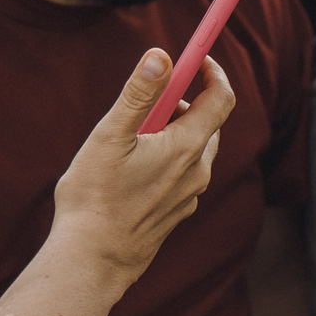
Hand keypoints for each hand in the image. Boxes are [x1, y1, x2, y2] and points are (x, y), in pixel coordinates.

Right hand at [47, 48, 234, 287]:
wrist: (93, 260)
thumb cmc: (96, 197)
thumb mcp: (111, 136)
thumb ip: (139, 93)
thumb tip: (162, 56)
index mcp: (187, 148)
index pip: (221, 98)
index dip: (212, 71)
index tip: (195, 56)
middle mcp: (197, 172)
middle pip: (208, 123)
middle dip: (186, 101)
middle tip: (152, 96)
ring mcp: (189, 196)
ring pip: (194, 149)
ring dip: (174, 130)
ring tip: (133, 134)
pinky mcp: (177, 212)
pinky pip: (182, 174)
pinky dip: (168, 157)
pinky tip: (132, 168)